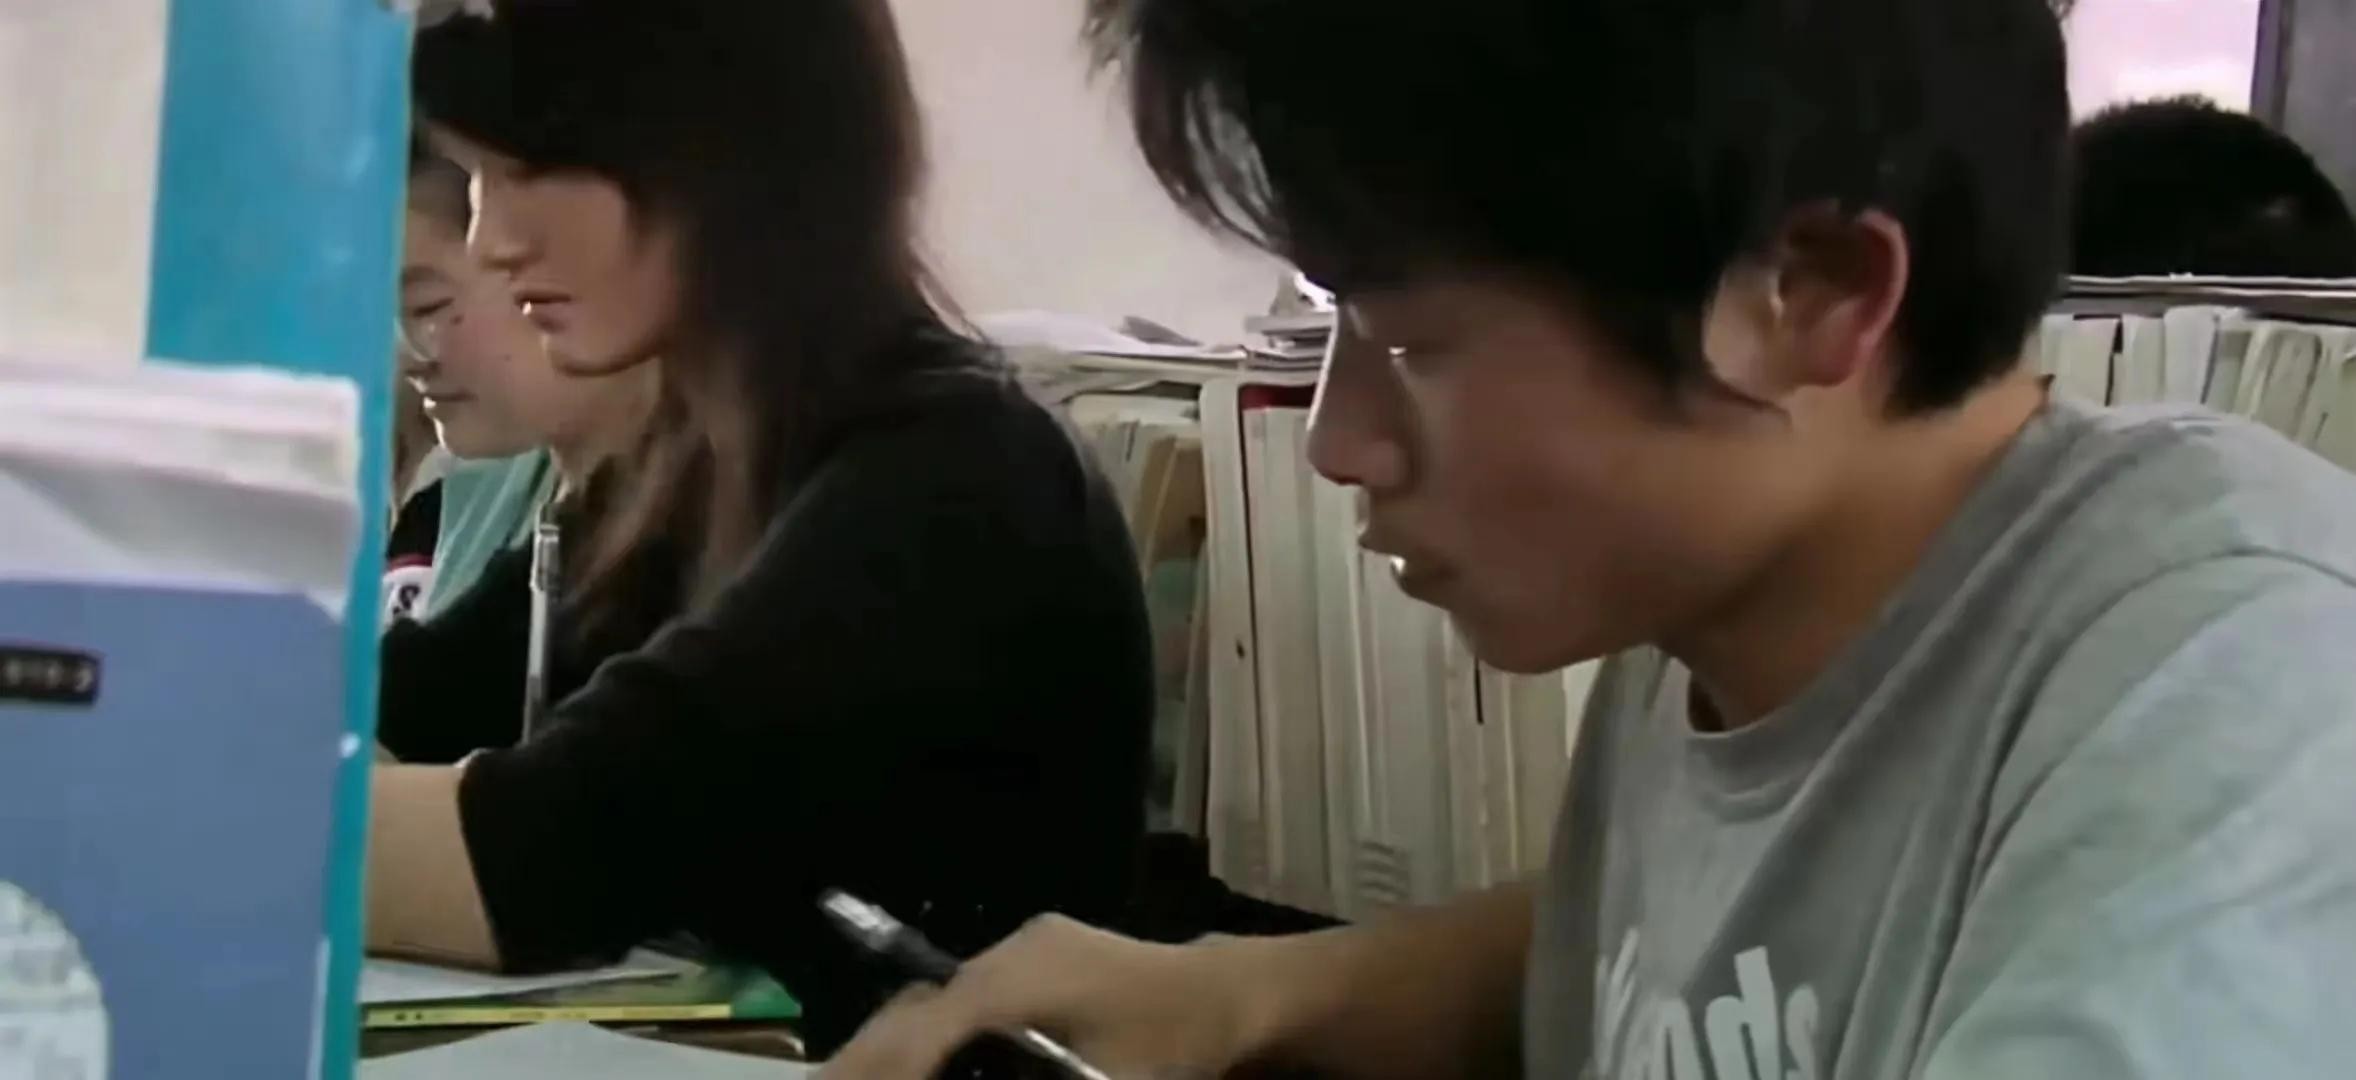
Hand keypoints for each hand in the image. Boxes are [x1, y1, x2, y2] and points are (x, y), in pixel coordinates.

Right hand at [821, 915, 1268, 1079]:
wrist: (1245, 1000)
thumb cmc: (1175, 1047)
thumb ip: (1015, 1077)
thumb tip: (943, 1065)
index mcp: (1014, 979)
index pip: (921, 1032)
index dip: (877, 1070)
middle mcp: (1011, 952)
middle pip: (916, 1011)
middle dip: (870, 1059)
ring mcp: (1029, 948)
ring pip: (939, 1002)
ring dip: (901, 1048)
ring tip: (865, 1076)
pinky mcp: (1046, 958)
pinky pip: (970, 999)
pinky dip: (938, 1035)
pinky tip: (925, 1063)